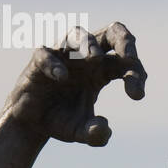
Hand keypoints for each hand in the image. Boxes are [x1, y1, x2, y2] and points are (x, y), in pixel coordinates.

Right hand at [6, 22, 146, 144]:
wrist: (31, 125)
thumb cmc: (62, 120)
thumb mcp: (81, 132)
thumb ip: (96, 134)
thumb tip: (103, 128)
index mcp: (104, 70)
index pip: (128, 62)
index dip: (137, 75)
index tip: (137, 95)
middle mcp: (86, 58)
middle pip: (110, 33)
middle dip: (124, 41)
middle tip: (131, 57)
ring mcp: (62, 57)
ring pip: (77, 34)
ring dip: (88, 43)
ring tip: (94, 57)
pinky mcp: (38, 63)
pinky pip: (45, 54)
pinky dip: (54, 63)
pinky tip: (62, 77)